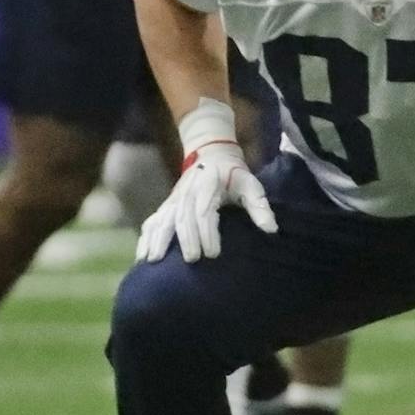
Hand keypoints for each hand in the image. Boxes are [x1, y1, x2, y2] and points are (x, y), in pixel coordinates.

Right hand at [136, 100, 277, 261]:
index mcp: (208, 187)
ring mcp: (174, 199)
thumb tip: (272, 230)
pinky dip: (146, 238)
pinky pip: (152, 221)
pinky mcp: (167, 205)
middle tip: (191, 261)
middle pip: (182, 218)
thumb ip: (260, 206)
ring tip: (154, 261)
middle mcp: (187, 193)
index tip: (214, 253)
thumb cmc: (233, 174)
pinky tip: (142, 256)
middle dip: (186, 239)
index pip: (205, 212)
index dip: (208, 233)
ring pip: (163, 219)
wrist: (211, 153)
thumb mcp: (250, 184)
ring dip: (158, 240)